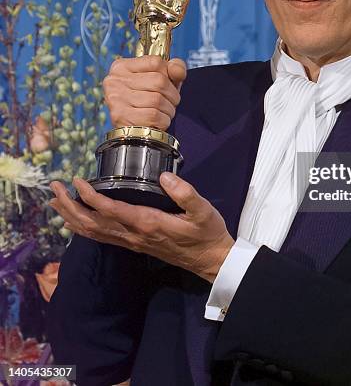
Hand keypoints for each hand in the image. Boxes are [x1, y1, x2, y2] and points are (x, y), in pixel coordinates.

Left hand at [49, 173, 234, 282]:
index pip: (111, 210)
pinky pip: (102, 238)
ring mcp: (133, 243)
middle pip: (94, 223)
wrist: (211, 260)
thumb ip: (185, 193)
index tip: (76, 181)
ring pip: (94, 233)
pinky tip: (76, 222)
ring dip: (72, 218)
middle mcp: (134, 235)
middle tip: (54, 189)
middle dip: (70, 206)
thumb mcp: (203, 211)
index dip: (90, 196)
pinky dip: (84, 229)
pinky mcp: (135, 245)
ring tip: (55, 202)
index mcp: (149, 223)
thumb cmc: (207, 233)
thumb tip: (164, 176)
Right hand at [103, 55, 185, 129]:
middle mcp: (114, 80)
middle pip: (159, 81)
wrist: (134, 132)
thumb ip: (174, 69)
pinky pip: (154, 116)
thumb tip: (177, 71)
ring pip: (157, 100)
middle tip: (170, 102)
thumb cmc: (149, 101)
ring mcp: (116, 98)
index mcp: (122, 67)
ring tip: (163, 112)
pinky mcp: (120, 117)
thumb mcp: (163, 80)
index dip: (169, 75)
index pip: (156, 62)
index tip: (167, 84)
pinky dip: (163, 120)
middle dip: (172, 95)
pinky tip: (158, 121)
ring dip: (169, 109)